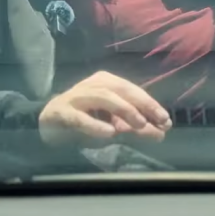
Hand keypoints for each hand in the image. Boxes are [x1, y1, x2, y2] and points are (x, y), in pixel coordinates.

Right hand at [38, 71, 172, 147]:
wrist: (48, 122)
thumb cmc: (85, 119)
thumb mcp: (113, 123)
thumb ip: (135, 127)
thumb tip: (162, 132)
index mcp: (107, 82)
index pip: (133, 90)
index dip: (151, 104)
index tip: (166, 120)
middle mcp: (93, 84)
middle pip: (121, 89)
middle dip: (142, 104)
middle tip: (159, 120)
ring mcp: (77, 96)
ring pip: (103, 97)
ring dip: (124, 110)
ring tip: (140, 124)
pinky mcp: (63, 112)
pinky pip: (80, 117)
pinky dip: (95, 125)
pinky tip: (109, 133)